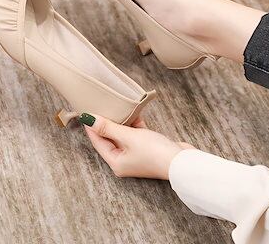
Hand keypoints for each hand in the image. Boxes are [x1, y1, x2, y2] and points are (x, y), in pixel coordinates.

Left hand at [80, 113, 194, 179]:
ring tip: (116, 106)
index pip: (98, 142)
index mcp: (115, 162)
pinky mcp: (147, 149)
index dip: (91, 126)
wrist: (182, 162)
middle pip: (109, 139)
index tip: (86, 111)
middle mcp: (124, 161)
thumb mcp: (129, 137)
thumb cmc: (155, 153)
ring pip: (123, 135)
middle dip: (106, 123)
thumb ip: (108, 127)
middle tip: (100, 106)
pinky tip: (135, 113)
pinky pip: (135, 135)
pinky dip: (134, 125)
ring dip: (121, 122)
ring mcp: (135, 155)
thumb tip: (89, 119)